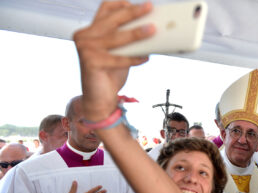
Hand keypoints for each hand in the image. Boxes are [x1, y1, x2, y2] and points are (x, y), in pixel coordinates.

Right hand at [73, 1, 155, 121]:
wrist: (99, 98)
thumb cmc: (110, 73)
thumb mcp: (120, 51)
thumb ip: (128, 39)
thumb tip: (151, 27)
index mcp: (91, 30)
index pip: (105, 8)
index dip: (121, 4)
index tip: (139, 4)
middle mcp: (85, 36)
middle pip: (113, 19)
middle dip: (133, 12)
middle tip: (149, 8)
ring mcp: (85, 48)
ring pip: (117, 38)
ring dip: (137, 33)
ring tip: (153, 30)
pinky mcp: (90, 61)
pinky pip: (118, 58)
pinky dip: (133, 58)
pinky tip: (145, 57)